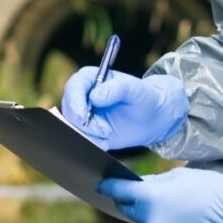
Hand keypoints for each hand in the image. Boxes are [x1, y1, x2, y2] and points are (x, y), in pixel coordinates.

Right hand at [61, 68, 189, 150]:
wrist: (152, 118)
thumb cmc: (144, 97)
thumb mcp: (135, 89)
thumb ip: (117, 89)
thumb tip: (95, 97)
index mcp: (90, 79)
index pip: (73, 87)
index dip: (75, 102)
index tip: (84, 115)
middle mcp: (83, 96)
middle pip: (69, 109)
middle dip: (83, 123)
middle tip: (104, 130)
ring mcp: (84, 115)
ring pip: (73, 127)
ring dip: (88, 135)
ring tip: (108, 134)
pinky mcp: (88, 132)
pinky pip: (81, 140)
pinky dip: (92, 143)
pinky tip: (106, 141)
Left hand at [98, 167, 222, 222]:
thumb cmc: (211, 189)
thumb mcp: (179, 176)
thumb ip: (154, 182)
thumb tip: (138, 186)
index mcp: (149, 198)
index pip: (119, 192)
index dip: (109, 187)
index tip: (102, 185)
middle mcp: (149, 220)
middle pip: (130, 211)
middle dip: (134, 202)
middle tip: (146, 196)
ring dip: (152, 218)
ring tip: (175, 211)